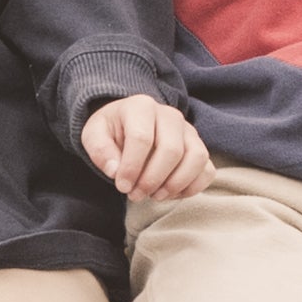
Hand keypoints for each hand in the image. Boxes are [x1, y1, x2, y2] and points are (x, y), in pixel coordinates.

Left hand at [81, 94, 210, 200]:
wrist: (129, 126)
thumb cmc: (112, 132)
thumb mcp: (94, 135)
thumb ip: (100, 150)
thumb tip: (115, 171)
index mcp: (141, 107)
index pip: (142, 138)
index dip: (131, 167)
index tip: (121, 186)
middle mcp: (170, 115)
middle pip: (172, 150)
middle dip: (153, 179)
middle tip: (136, 194)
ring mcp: (189, 131)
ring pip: (196, 158)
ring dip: (175, 184)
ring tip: (155, 195)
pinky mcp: (198, 148)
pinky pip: (208, 169)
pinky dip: (192, 187)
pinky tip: (171, 194)